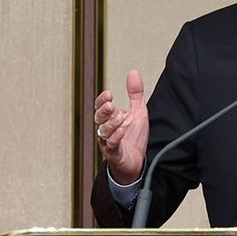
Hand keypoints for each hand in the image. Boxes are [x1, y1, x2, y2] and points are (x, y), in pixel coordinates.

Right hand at [93, 70, 147, 184]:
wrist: (136, 162)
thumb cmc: (134, 137)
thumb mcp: (138, 111)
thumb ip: (135, 93)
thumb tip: (133, 72)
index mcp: (110, 119)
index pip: (100, 107)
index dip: (102, 100)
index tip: (108, 94)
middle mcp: (106, 130)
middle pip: (98, 118)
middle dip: (103, 111)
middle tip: (111, 105)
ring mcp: (108, 142)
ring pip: (103, 132)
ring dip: (111, 124)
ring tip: (120, 118)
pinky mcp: (114, 154)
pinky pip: (111, 145)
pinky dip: (115, 138)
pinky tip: (121, 131)